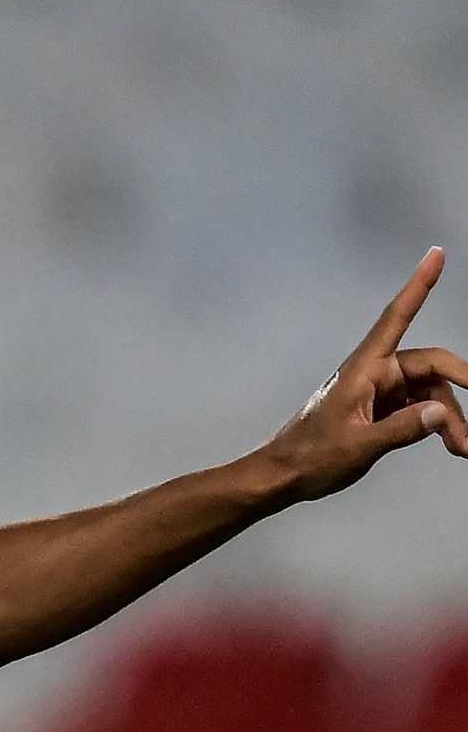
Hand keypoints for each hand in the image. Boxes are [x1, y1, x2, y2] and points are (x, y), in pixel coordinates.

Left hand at [259, 248, 467, 501]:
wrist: (282, 477)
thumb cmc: (309, 457)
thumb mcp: (358, 445)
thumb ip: (402, 429)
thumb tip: (440, 413)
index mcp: (363, 370)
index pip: (396, 318)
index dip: (418, 286)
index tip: (435, 255)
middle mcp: (375, 374)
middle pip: (431, 367)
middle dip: (457, 392)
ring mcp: (379, 392)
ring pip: (429, 393)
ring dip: (449, 418)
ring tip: (462, 447)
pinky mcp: (382, 410)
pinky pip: (419, 408)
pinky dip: (436, 424)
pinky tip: (451, 443)